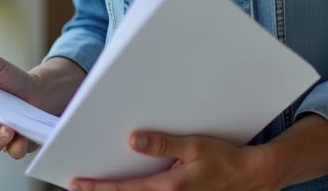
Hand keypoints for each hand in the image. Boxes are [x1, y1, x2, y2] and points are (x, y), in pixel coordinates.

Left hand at [69, 131, 277, 190]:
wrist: (251, 177)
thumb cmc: (226, 160)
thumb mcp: (195, 145)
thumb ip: (163, 144)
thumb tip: (134, 141)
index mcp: (169, 188)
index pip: (124, 189)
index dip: (98, 187)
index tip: (77, 182)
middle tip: (78, 185)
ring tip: (98, 185)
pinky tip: (126, 185)